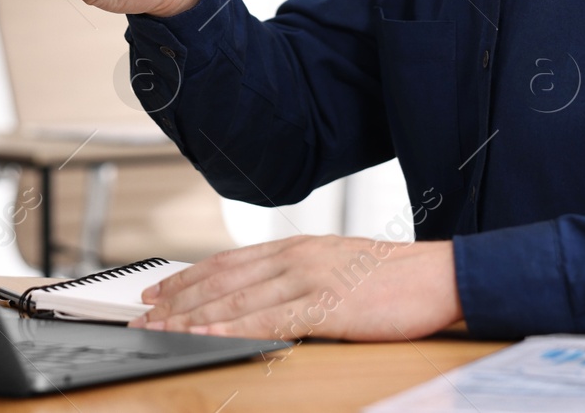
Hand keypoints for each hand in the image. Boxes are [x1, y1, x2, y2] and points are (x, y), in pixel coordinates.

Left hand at [130, 235, 461, 341]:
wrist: (441, 275)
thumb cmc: (396, 278)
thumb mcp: (339, 267)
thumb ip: (302, 276)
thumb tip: (268, 296)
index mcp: (298, 247)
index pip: (229, 261)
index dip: (188, 277)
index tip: (159, 291)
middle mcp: (296, 257)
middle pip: (222, 279)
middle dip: (177, 299)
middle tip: (142, 316)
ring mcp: (309, 279)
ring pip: (236, 300)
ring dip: (191, 317)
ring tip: (159, 331)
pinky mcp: (326, 306)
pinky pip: (268, 321)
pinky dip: (231, 329)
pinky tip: (207, 337)